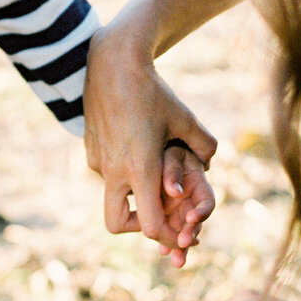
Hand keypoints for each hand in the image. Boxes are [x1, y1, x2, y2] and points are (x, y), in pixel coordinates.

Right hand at [84, 25, 216, 259]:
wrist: (112, 63)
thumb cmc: (152, 91)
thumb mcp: (185, 117)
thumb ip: (204, 145)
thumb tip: (210, 164)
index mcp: (140, 168)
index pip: (150, 225)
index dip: (167, 236)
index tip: (181, 232)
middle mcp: (114, 170)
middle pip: (117, 225)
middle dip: (138, 228)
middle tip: (157, 213)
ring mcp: (98, 161)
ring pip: (112, 196)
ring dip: (132, 195)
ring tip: (153, 170)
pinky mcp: (90, 149)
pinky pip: (106, 173)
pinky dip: (122, 172)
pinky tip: (136, 147)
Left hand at [158, 143, 214, 267]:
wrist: (153, 146)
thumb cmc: (164, 147)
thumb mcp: (170, 153)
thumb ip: (173, 170)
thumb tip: (174, 192)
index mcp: (198, 183)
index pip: (207, 202)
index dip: (202, 212)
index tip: (191, 219)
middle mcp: (191, 199)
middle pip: (195, 223)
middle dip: (190, 235)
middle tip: (182, 244)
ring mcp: (179, 208)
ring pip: (182, 231)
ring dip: (179, 245)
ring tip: (177, 260)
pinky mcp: (166, 214)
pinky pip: (167, 230)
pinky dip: (166, 240)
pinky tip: (164, 251)